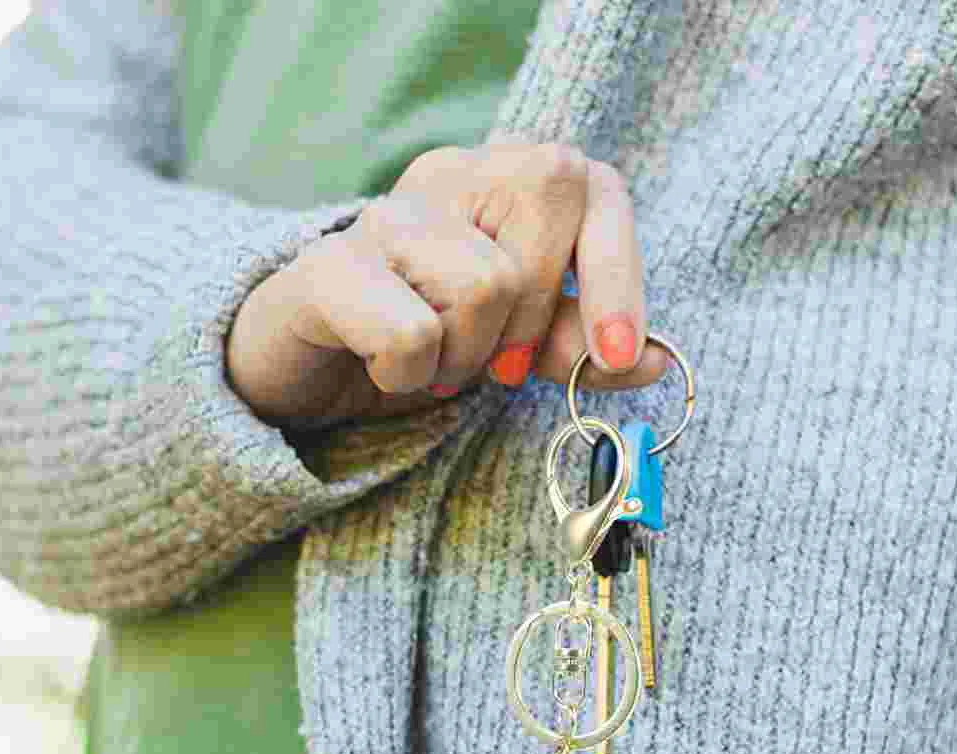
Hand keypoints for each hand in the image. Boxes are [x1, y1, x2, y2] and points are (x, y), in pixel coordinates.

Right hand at [226, 140, 668, 430]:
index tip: (618, 354)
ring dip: (466, 358)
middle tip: (488, 364)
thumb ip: (576, 346)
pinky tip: (384, 368)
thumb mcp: (511, 350)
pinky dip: (409, 375)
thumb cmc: (416, 347)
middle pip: (545, 225)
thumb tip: (657, 360)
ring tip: (430, 365)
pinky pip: (411, 330)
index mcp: (502, 182)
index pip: (594, 187)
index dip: (617, 274)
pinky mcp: (327, 266)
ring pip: (484, 284)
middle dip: (529, 323)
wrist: (299, 371)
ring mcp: (384, 214)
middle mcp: (447, 176)